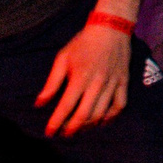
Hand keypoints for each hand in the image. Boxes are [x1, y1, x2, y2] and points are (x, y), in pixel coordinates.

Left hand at [36, 23, 130, 137]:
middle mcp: (97, 83)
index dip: (56, 122)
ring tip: (79, 128)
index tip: (49, 132)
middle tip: (64, 134)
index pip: (66, 106)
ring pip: (101, 113)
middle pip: (84, 114)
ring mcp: (112, 84)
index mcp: (80, 76)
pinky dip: (110, 117)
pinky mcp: (123, 82)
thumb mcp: (63, 58)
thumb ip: (52, 82)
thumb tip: (39, 103)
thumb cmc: (83, 43)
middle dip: (72, 128)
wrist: (111, 28)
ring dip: (88, 125)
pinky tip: (101, 121)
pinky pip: (119, 105)